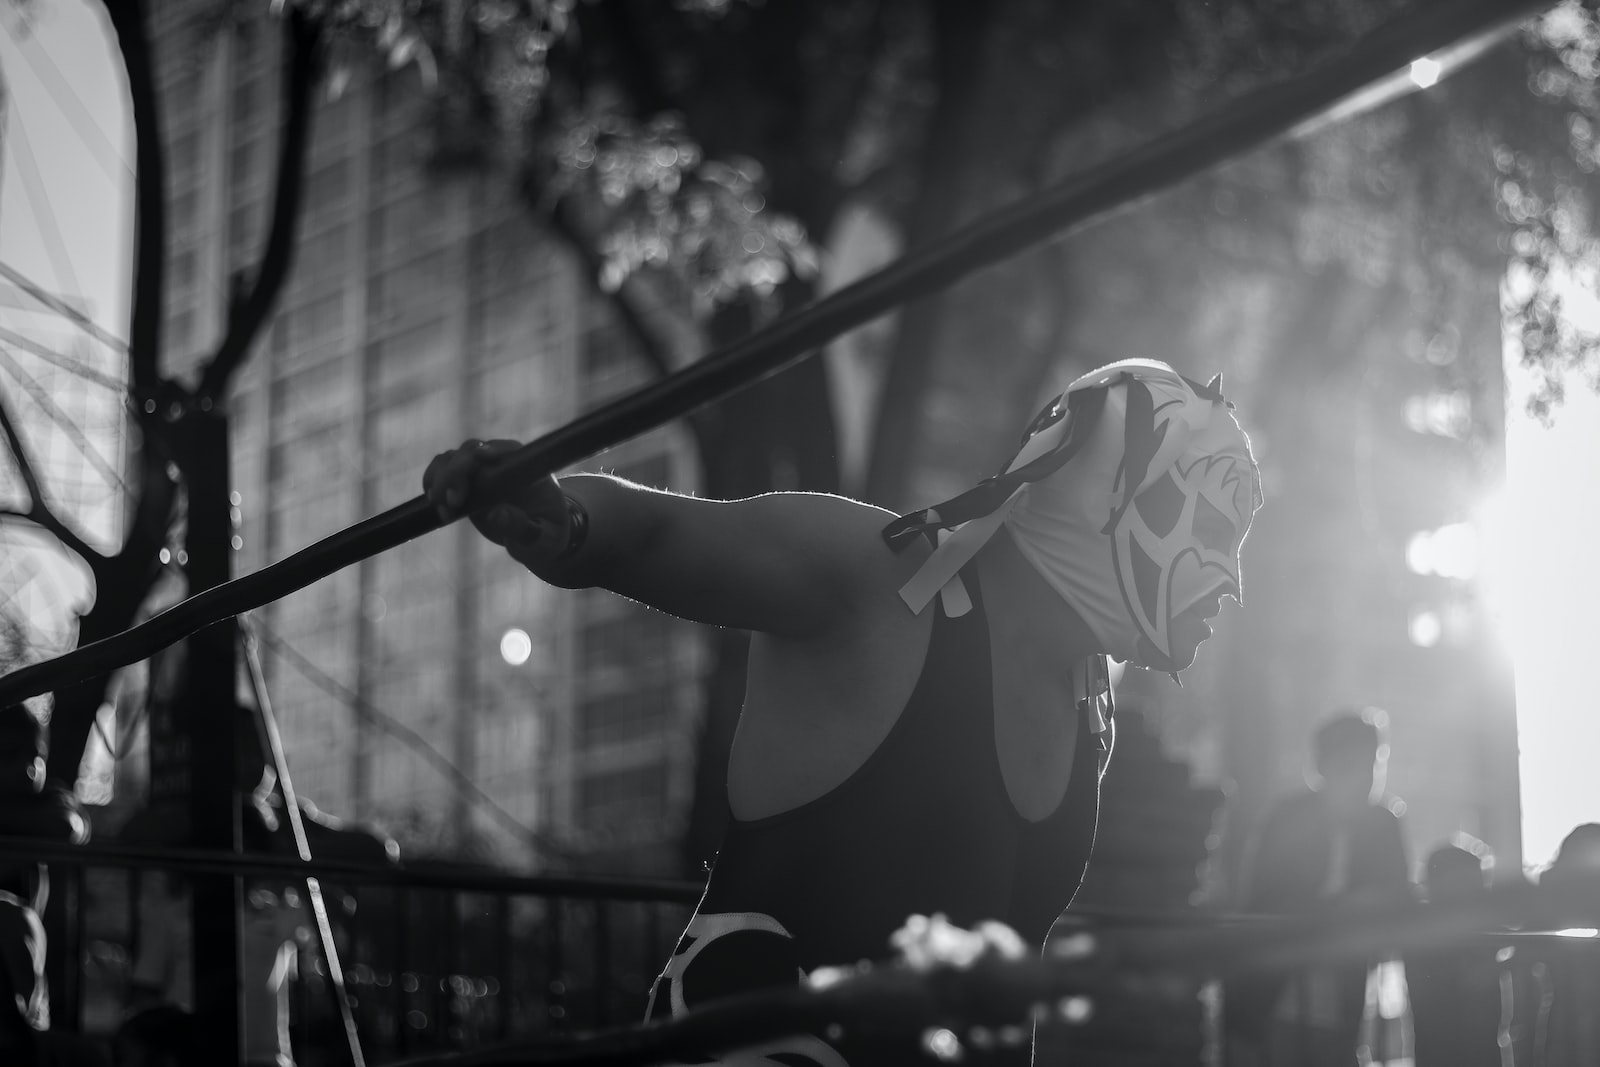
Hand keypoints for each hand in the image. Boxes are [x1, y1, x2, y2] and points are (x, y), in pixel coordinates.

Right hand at [422, 439, 574, 568]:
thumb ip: (523, 528)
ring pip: (452, 458)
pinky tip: (436, 503)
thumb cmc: (548, 535)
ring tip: (442, 506)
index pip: (511, 450)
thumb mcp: (543, 539)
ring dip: (441, 477)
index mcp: (530, 470)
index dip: (494, 450)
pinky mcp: (465, 481)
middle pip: (472, 450)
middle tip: (453, 502)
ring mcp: (481, 470)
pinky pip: (442, 471)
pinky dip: (433, 482)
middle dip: (457, 471)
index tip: (480, 457)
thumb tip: (495, 514)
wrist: (538, 536)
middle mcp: (502, 463)